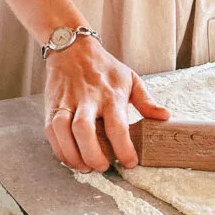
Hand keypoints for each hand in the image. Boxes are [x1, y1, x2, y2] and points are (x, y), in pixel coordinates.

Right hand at [43, 35, 169, 172]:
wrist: (72, 47)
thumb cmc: (104, 67)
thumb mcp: (130, 78)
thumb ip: (146, 100)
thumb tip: (164, 116)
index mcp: (110, 94)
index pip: (117, 126)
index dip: (124, 149)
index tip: (130, 163)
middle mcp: (87, 98)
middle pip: (84, 130)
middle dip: (92, 155)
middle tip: (103, 167)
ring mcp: (66, 101)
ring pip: (63, 130)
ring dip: (72, 154)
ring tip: (84, 167)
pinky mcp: (51, 104)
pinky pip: (50, 130)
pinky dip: (58, 148)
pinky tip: (69, 157)